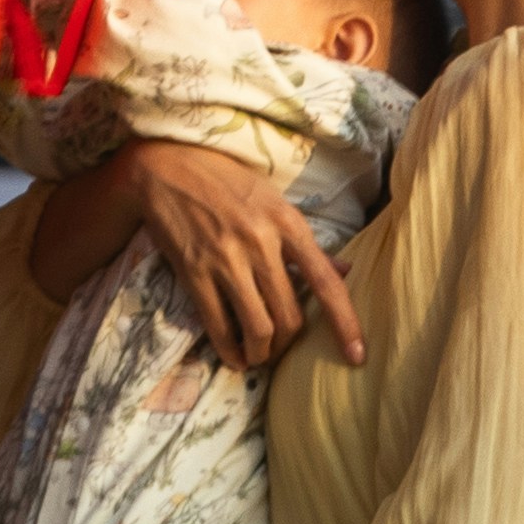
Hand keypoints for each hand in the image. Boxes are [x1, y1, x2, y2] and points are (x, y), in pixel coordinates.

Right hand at [119, 137, 367, 374]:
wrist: (167, 165)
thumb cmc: (227, 180)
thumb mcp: (274, 201)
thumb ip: (308, 242)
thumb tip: (347, 270)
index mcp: (287, 223)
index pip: (325, 282)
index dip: (345, 323)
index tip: (357, 356)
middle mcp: (261, 243)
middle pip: (290, 315)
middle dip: (290, 344)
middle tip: (282, 348)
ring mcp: (226, 259)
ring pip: (258, 327)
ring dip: (262, 353)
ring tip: (259, 356)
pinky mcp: (194, 271)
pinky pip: (218, 325)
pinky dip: (229, 350)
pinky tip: (234, 357)